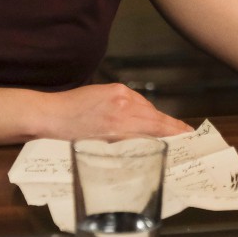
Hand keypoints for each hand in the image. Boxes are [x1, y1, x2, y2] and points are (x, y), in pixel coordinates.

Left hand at [45, 83, 192, 139]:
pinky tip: (148, 117)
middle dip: (173, 127)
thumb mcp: (99, 148)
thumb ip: (125, 145)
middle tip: (188, 133)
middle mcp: (123, 107)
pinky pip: (138, 100)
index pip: (156, 129)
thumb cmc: (67, 138)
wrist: (48, 114)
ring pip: (148, 109)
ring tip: (171, 128)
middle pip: (157, 118)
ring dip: (159, 119)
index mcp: (120, 126)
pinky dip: (145, 110)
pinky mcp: (115, 88)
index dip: (175, 133)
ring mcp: (120, 95)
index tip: (189, 137)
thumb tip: (146, 147)